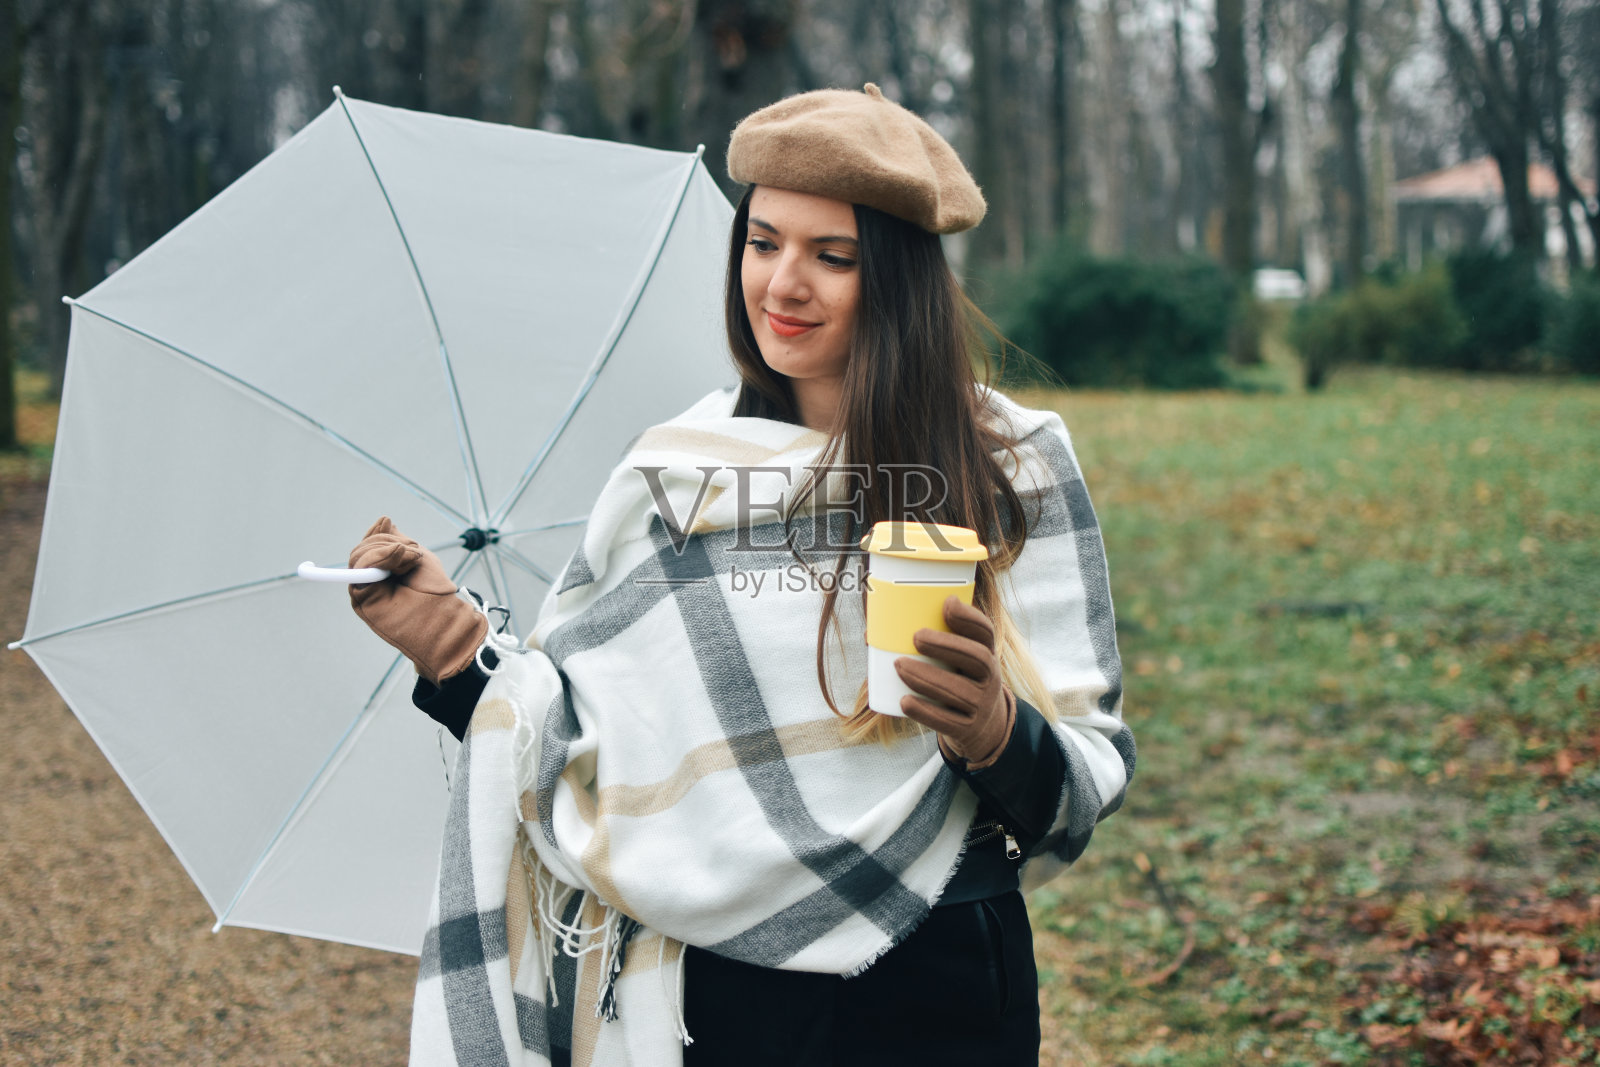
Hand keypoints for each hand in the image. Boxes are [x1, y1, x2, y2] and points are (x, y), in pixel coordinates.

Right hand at [347, 517, 487, 684]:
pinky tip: (399, 559)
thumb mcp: (416, 557)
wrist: (441, 615)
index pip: (368, 546)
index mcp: (382, 570)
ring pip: (358, 556)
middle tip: (412, 552)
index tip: (386, 520)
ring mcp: (364, 590)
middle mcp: (370, 580)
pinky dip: (378, 559)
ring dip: (386, 550)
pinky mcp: (361, 599)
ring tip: (410, 560)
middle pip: (362, 549)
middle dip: (387, 542)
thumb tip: (384, 522)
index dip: (375, 533)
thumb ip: (396, 542)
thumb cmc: (434, 590)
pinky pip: (360, 570)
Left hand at [894, 595, 1015, 770]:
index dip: (970, 617)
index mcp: (986, 655)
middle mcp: (990, 679)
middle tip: (916, 637)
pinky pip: (949, 722)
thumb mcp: (955, 664)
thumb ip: (926, 646)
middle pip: (978, 659)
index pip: (986, 633)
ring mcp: (982, 706)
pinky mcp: (968, 730)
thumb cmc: (955, 683)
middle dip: (947, 646)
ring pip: (960, 692)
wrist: (983, 730)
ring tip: (899, 665)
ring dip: (928, 677)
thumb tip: (869, 636)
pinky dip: (925, 712)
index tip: (947, 603)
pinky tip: (904, 701)